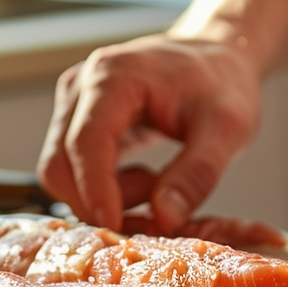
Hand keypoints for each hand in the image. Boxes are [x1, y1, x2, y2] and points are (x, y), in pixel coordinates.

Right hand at [37, 35, 261, 231]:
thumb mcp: (227, 128)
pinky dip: (102, 190)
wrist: (216, 61)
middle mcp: (82, 87)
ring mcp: (74, 105)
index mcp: (114, 76)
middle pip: (60, 163)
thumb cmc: (222, 85)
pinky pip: (72, 169)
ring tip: (156, 187)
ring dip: (102, 197)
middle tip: (152, 214)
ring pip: (61, 172)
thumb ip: (197, 173)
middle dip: (98, 201)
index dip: (95, 190)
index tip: (115, 226)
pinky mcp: (78, 122)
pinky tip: (144, 184)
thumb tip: (164, 219)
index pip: (86, 142)